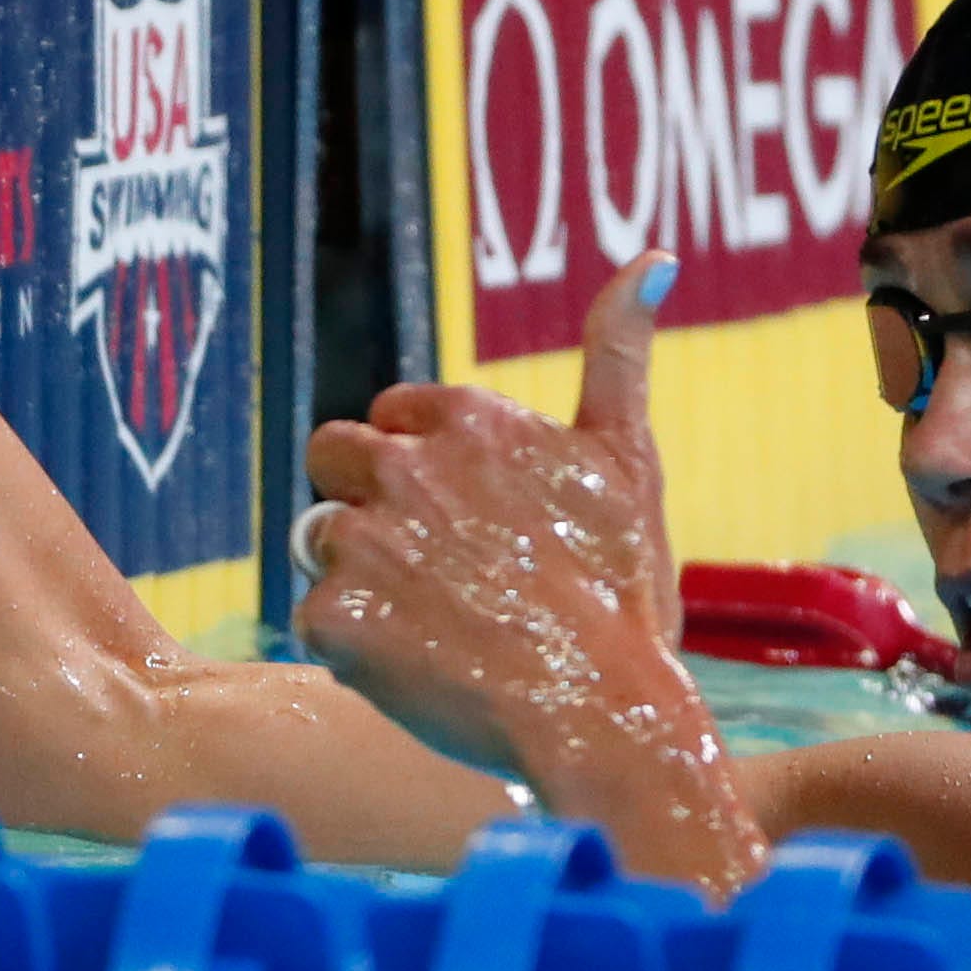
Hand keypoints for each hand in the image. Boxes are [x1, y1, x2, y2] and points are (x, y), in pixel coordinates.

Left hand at [292, 255, 707, 803]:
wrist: (604, 711)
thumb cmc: (623, 592)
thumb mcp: (630, 459)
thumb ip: (620, 352)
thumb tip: (656, 259)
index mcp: (464, 418)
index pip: (390, 416)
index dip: (422, 468)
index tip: (469, 518)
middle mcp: (400, 466)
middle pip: (331, 458)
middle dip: (367, 504)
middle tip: (434, 569)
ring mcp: (361, 542)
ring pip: (319, 543)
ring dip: (360, 579)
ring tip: (434, 624)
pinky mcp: (331, 619)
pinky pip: (314, 622)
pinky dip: (354, 649)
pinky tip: (417, 666)